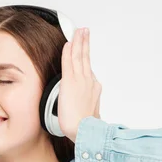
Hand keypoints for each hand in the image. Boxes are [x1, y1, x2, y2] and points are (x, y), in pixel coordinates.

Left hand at [58, 27, 101, 142]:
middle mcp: (89, 81)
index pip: (87, 68)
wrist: (84, 130)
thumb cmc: (85, 126)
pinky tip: (68, 43)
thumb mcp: (90, 113)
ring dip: (78, 42)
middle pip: (86, 58)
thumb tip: (88, 108)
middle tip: (84, 31)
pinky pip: (69, 62)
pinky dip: (68, 51)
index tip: (83, 48)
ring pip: (79, 56)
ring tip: (79, 31)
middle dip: (85, 43)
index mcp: (94, 88)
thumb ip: (88, 106)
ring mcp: (80, 80)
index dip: (85, 56)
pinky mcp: (70, 82)